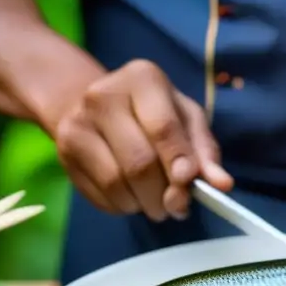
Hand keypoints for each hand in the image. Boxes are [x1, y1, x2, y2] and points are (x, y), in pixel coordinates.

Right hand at [47, 59, 232, 221]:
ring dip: (144, 204)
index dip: (179, 163)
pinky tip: (132, 196)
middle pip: (139, 163)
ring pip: (117, 183)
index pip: (163, 128)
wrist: (93, 105)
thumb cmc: (153, 112)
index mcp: (142, 79)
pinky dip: (124, 206)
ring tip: (155, 202)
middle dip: (164, 195)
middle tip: (176, 206)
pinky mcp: (64, 152)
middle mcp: (103, 96)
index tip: (189, 185)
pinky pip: (101, 195)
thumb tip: (222, 184)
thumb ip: (205, 151)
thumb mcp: (186, 119)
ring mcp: (78, 124)